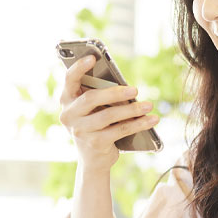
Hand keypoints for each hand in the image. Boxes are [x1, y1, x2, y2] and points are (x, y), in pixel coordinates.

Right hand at [58, 55, 158, 171]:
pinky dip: (138, 124)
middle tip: (135, 89)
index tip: (93, 57)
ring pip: (108, 115)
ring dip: (131, 109)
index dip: (79, 68)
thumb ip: (99, 94)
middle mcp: (69, 115)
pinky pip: (119, 130)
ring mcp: (80, 130)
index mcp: (67, 100)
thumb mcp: (92, 109)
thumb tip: (125, 85)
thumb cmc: (96, 125)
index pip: (69, 79)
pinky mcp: (94, 143)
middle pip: (91, 98)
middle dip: (115, 93)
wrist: (93, 159)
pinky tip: (150, 120)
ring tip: (148, 105)